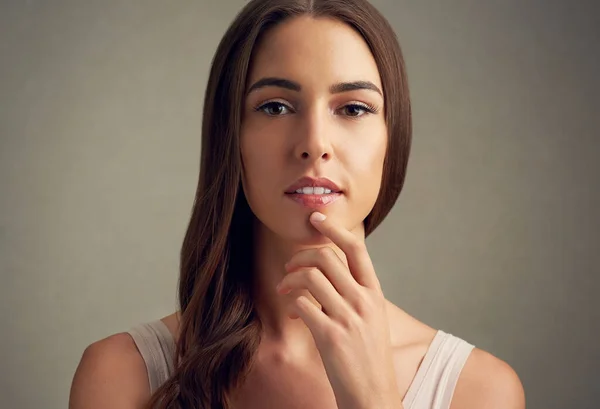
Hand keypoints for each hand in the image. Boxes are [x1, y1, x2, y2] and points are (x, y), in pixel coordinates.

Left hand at [276, 212, 403, 408]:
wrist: (373, 395)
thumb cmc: (368, 356)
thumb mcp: (372, 318)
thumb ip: (355, 293)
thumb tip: (329, 271)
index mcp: (374, 293)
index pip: (356, 249)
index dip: (334, 228)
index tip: (316, 219)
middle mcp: (363, 301)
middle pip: (326, 257)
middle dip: (300, 256)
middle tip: (290, 266)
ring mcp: (348, 318)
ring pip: (311, 278)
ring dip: (290, 279)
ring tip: (284, 289)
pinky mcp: (331, 336)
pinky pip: (302, 304)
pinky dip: (291, 303)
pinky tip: (292, 313)